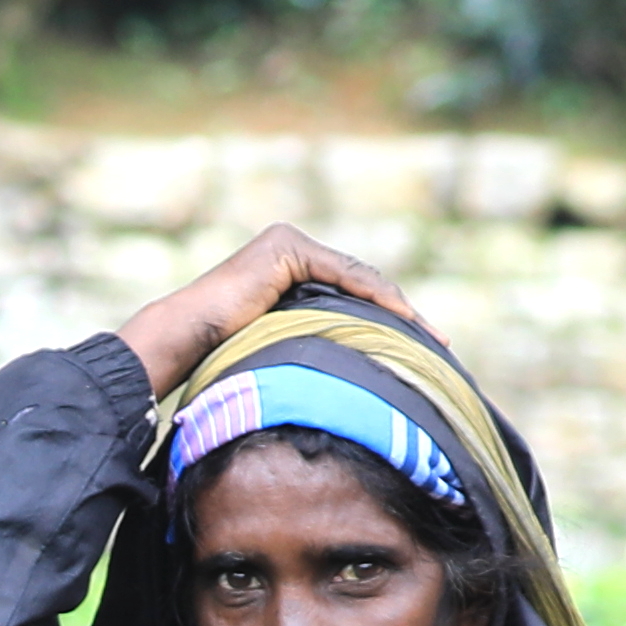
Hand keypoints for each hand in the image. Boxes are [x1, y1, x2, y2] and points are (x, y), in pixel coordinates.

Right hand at [114, 223, 407, 394]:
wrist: (187, 339)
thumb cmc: (221, 354)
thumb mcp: (283, 347)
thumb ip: (312, 343)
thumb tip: (344, 380)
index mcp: (289, 268)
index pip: (352, 291)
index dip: (389, 318)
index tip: (421, 347)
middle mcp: (290, 249)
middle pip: (361, 283)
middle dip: (402, 314)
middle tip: (438, 343)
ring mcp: (288, 244)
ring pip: (359, 279)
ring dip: (398, 308)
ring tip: (431, 337)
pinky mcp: (286, 248)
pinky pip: (344, 275)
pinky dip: (375, 297)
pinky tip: (403, 320)